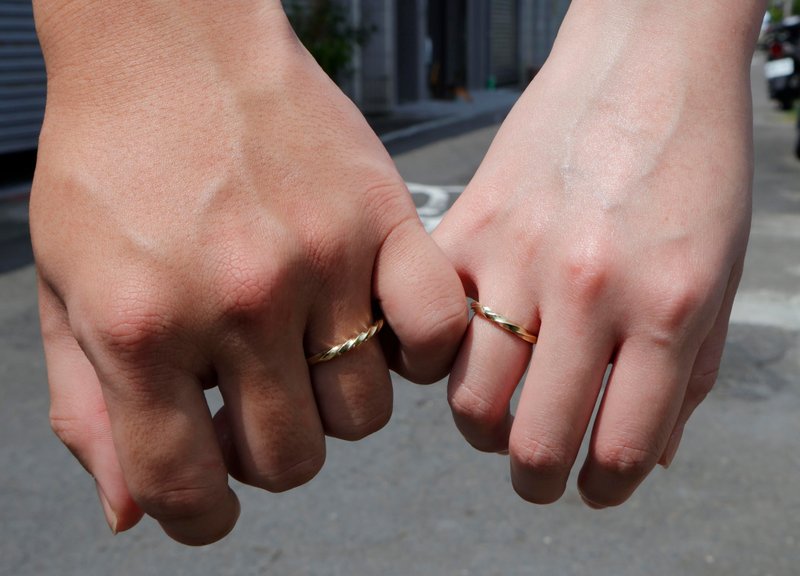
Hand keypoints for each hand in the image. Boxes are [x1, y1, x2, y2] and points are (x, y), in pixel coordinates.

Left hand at [31, 2, 465, 544]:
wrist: (170, 43)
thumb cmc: (111, 158)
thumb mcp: (64, 289)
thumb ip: (87, 411)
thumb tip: (131, 512)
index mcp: (142, 327)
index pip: (184, 489)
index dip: (198, 515)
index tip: (210, 500)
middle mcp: (238, 302)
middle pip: (290, 459)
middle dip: (266, 453)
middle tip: (252, 404)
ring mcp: (321, 260)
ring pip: (362, 413)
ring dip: (332, 403)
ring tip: (305, 350)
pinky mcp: (381, 220)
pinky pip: (433, 335)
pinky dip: (415, 353)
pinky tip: (376, 328)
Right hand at [433, 0, 761, 506]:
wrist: (644, 60)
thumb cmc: (692, 163)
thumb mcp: (718, 275)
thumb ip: (683, 375)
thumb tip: (646, 453)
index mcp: (662, 306)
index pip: (618, 449)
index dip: (604, 489)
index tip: (592, 488)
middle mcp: (584, 288)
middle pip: (528, 440)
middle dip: (534, 479)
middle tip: (536, 474)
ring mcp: (516, 253)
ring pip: (466, 396)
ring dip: (484, 423)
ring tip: (502, 407)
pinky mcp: (466, 223)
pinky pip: (428, 321)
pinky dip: (443, 351)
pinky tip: (468, 343)